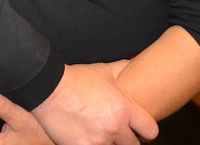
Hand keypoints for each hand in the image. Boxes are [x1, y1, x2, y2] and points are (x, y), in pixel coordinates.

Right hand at [31, 62, 157, 144]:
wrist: (49, 89)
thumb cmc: (77, 79)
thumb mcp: (104, 70)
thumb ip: (124, 69)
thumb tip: (137, 63)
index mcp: (124, 109)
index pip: (150, 131)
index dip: (146, 130)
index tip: (139, 129)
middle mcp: (114, 127)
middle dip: (127, 138)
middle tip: (118, 131)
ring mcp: (98, 140)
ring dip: (110, 143)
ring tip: (101, 133)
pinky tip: (88, 136)